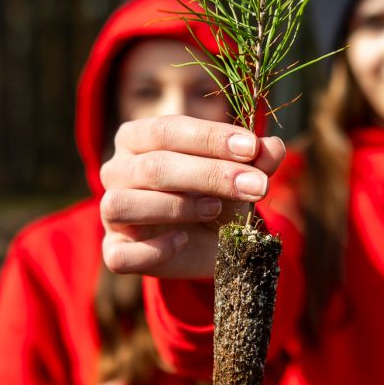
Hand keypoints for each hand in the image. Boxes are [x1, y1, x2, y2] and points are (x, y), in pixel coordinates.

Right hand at [99, 115, 285, 277]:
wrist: (207, 242)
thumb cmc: (215, 194)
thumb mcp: (240, 174)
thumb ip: (256, 159)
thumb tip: (272, 147)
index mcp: (139, 138)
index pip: (167, 130)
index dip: (210, 138)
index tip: (252, 148)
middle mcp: (117, 170)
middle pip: (154, 167)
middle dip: (210, 175)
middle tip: (255, 186)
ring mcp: (111, 213)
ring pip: (123, 204)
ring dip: (176, 207)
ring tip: (215, 210)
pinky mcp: (115, 250)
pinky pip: (119, 254)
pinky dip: (153, 250)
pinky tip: (183, 241)